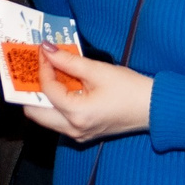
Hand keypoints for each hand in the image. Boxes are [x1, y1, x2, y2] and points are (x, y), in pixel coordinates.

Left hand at [22, 46, 151, 144]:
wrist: (152, 108)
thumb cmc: (130, 89)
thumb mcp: (98, 71)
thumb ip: (69, 60)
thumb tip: (48, 49)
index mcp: (76, 114)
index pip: (47, 90)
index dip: (42, 67)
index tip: (44, 51)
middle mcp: (72, 129)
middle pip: (35, 113)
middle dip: (32, 89)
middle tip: (36, 68)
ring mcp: (77, 134)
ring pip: (45, 118)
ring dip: (43, 97)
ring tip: (48, 74)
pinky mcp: (82, 133)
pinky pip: (58, 120)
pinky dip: (55, 103)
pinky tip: (63, 85)